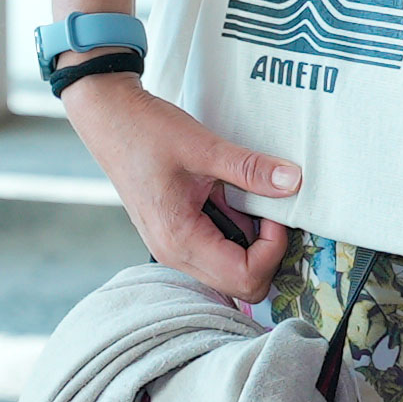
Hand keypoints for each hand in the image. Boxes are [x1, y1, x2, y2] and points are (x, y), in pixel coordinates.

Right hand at [62, 75, 300, 303]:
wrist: (109, 117)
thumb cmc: (145, 132)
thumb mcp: (204, 147)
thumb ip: (250, 169)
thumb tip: (293, 182)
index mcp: (180, 241)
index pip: (246, 278)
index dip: (273, 249)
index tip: (276, 213)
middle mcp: (175, 254)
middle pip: (242, 284)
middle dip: (267, 251)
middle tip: (270, 209)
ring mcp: (175, 246)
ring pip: (232, 269)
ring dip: (252, 240)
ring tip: (247, 197)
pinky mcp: (177, 233)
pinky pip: (218, 249)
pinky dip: (236, 229)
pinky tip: (231, 196)